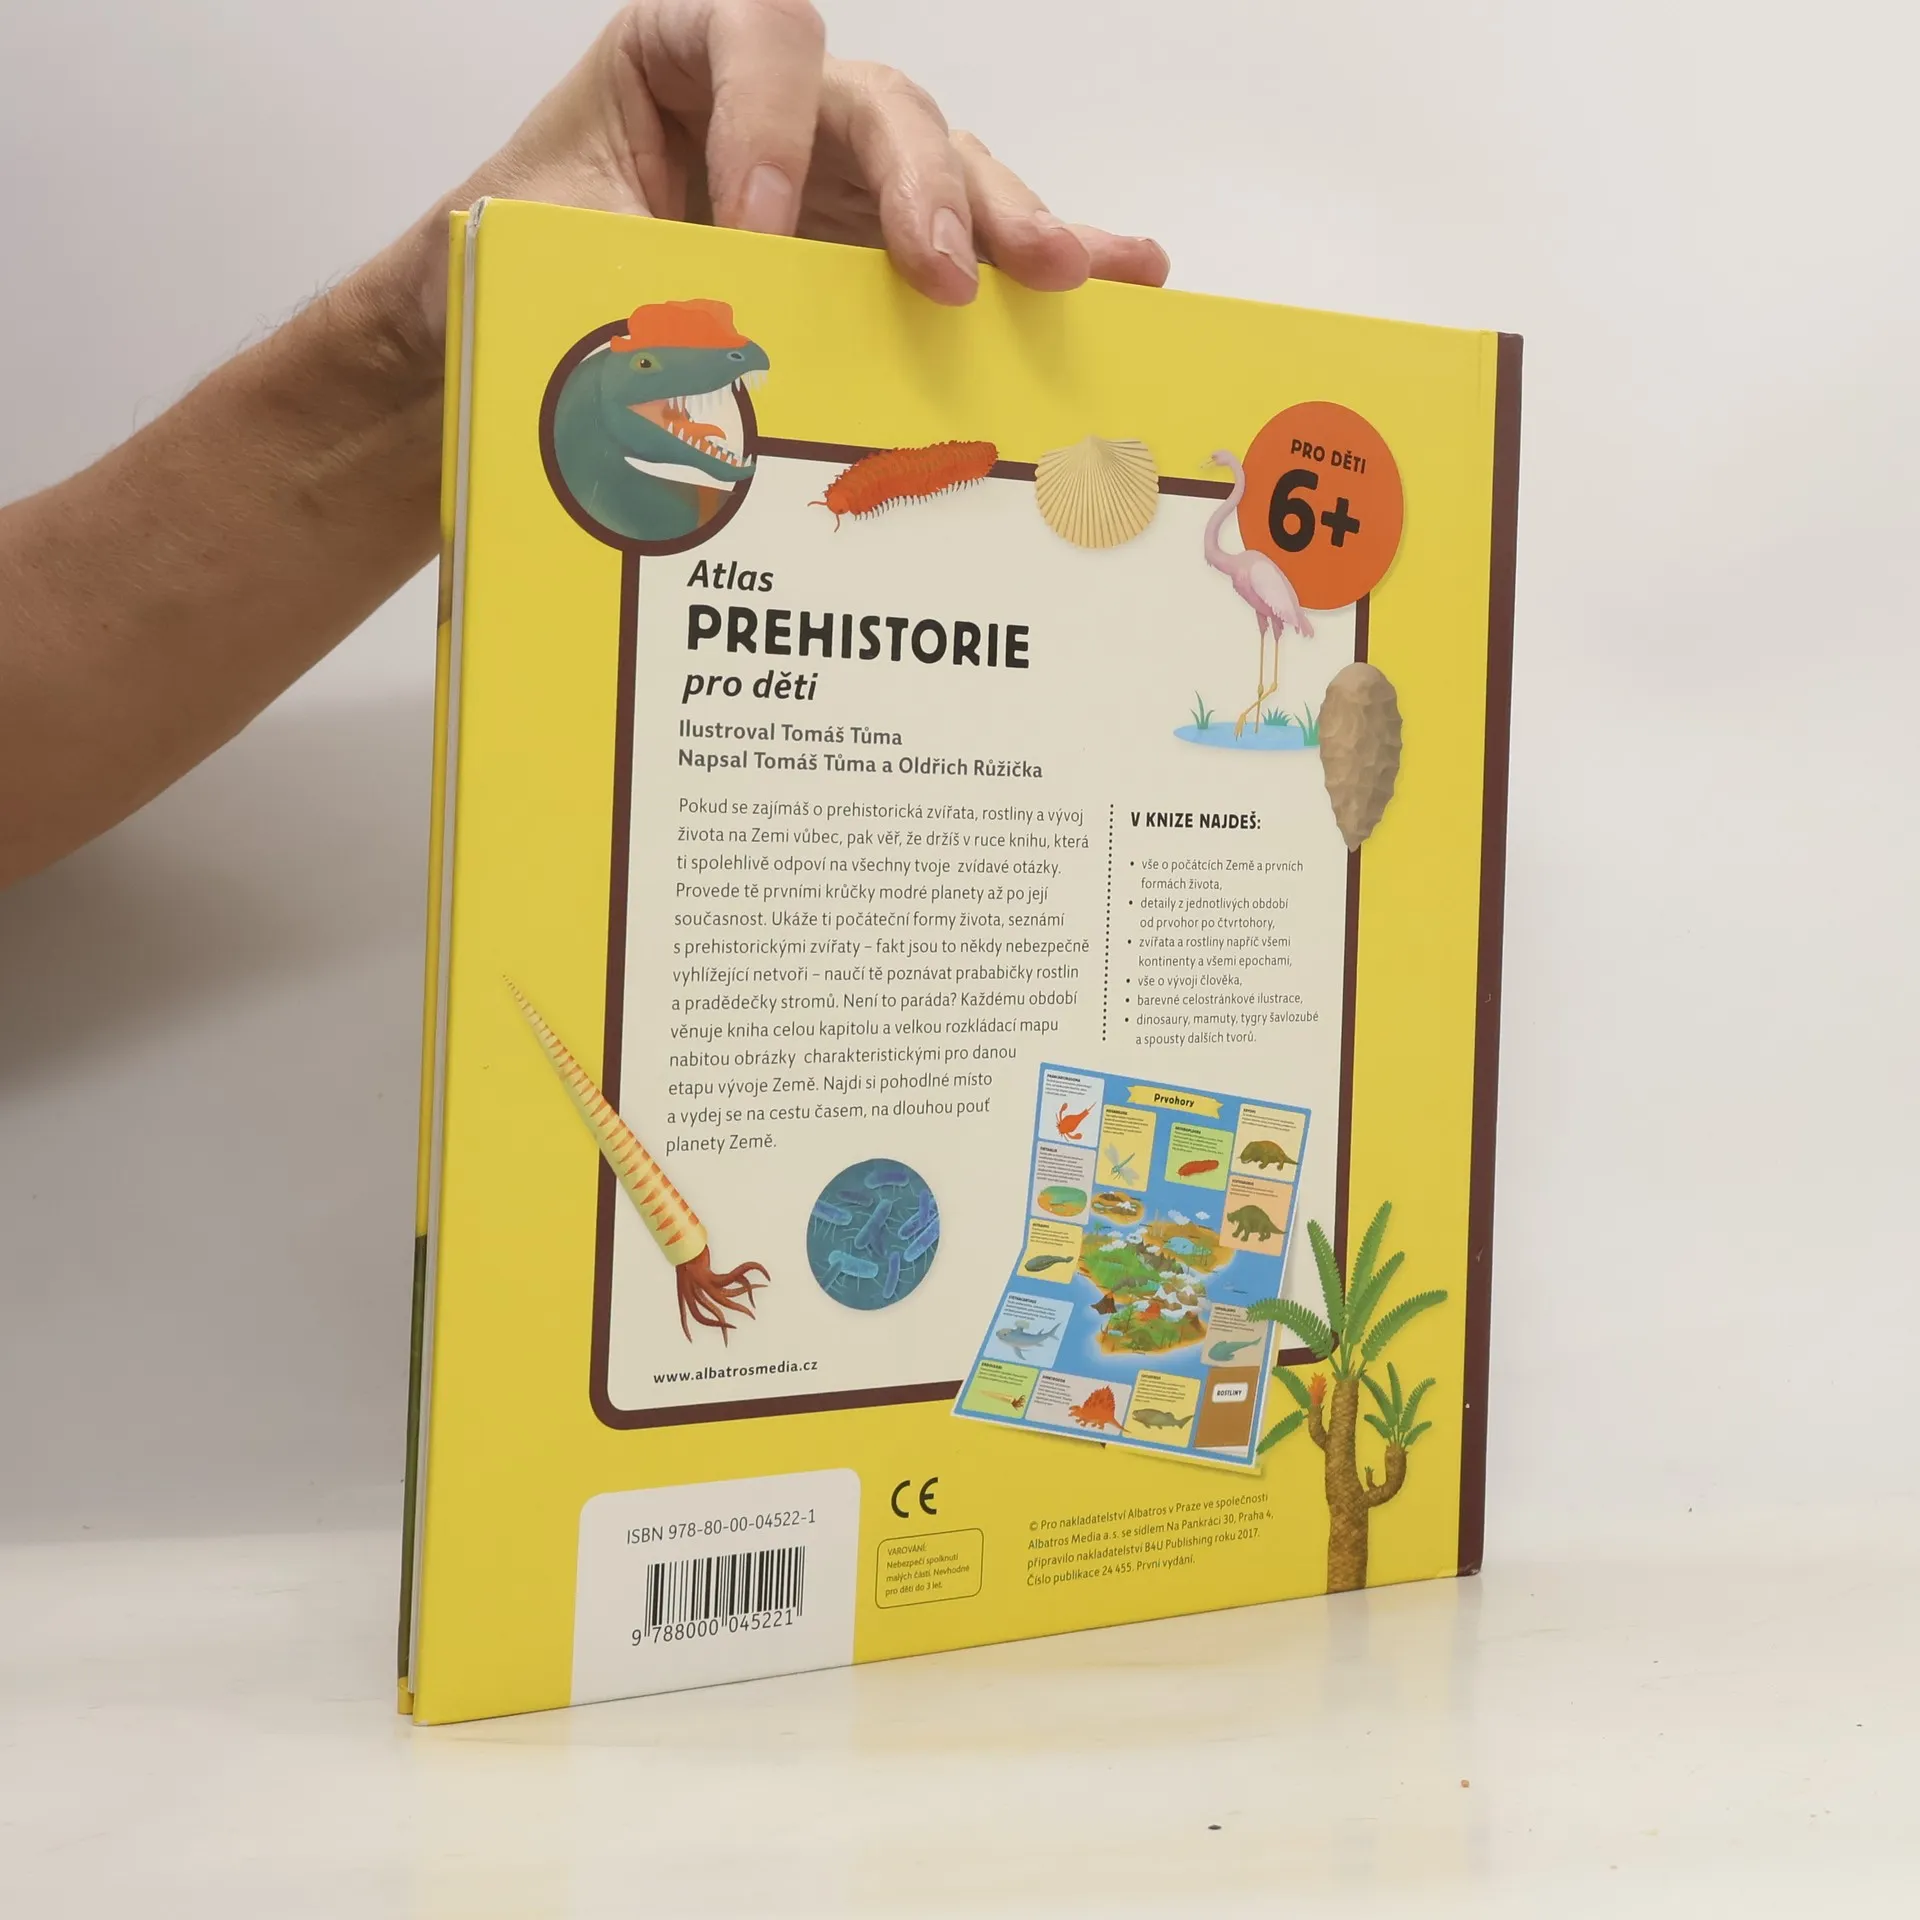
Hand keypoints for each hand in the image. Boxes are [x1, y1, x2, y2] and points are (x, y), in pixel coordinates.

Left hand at [396, 0, 1167, 342]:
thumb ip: (617, 263)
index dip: (764, 122)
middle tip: (948, 273)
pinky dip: (1031, 258)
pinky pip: (959, 248)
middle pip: (880, 109)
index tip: (745, 230)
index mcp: (678, 64)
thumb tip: (695, 334)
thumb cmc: (505, 273)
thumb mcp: (535, 253)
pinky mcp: (865, 256)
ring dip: (1007, 225)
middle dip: (925, 188)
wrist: (487, 330)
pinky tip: (1124, 272)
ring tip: (1074, 273)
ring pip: (940, 174)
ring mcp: (830, 183)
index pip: (755, 36)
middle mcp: (773, 110)